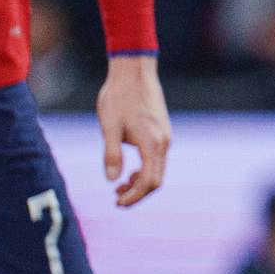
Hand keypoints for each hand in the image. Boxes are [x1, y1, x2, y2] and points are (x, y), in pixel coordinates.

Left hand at [97, 54, 171, 207]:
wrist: (134, 71)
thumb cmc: (119, 96)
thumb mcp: (109, 126)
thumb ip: (112, 154)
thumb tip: (112, 180)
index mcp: (152, 143)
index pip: (148, 181)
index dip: (134, 196)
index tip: (117, 202)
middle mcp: (163, 143)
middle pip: (156, 180)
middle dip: (137, 194)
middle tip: (116, 199)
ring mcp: (165, 138)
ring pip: (158, 171)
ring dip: (140, 183)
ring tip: (119, 186)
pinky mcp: (162, 133)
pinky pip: (157, 160)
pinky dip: (144, 171)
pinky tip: (129, 170)